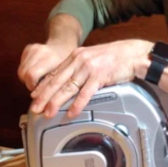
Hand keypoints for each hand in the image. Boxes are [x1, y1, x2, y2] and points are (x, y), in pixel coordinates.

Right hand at [18, 42, 72, 91]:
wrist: (63, 46)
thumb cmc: (67, 64)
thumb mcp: (65, 75)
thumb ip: (55, 86)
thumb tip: (45, 105)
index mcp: (50, 58)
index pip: (32, 75)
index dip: (32, 86)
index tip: (38, 93)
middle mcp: (40, 51)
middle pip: (24, 74)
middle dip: (28, 84)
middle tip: (37, 89)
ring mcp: (32, 49)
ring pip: (21, 71)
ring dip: (26, 79)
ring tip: (36, 82)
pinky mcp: (28, 49)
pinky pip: (21, 66)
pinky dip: (26, 72)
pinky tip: (35, 74)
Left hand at [30, 39, 151, 118]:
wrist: (132, 54)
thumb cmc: (114, 58)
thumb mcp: (91, 58)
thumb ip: (78, 67)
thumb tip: (67, 80)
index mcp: (75, 56)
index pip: (55, 73)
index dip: (43, 86)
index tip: (34, 96)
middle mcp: (79, 60)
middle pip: (58, 81)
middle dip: (44, 96)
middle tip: (35, 108)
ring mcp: (89, 68)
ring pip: (68, 88)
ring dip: (56, 102)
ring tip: (48, 113)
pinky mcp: (100, 76)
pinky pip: (85, 93)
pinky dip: (77, 104)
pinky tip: (70, 112)